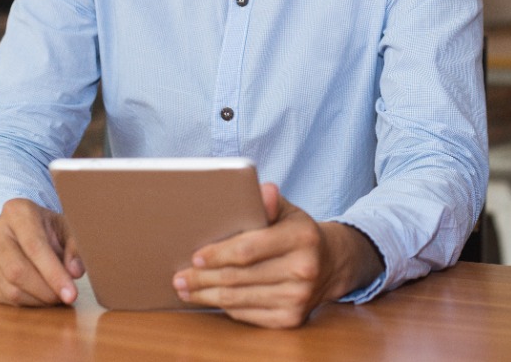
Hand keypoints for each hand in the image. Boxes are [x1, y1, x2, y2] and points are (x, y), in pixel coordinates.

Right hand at [0, 198, 85, 306]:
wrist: (11, 227)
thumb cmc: (41, 227)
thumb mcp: (62, 227)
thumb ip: (73, 249)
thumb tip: (75, 273)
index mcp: (17, 212)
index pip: (35, 247)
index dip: (54, 274)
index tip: (71, 294)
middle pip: (17, 271)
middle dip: (45, 291)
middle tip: (65, 298)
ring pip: (9, 289)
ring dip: (37, 300)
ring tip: (54, 297)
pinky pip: (2, 299)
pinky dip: (25, 303)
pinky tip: (38, 297)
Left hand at [172, 183, 382, 327]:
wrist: (331, 264)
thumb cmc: (298, 233)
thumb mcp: (289, 211)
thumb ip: (270, 200)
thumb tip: (261, 190)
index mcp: (302, 237)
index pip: (249, 249)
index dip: (218, 254)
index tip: (195, 256)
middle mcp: (304, 269)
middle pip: (238, 277)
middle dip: (203, 277)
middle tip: (179, 276)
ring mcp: (298, 298)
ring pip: (238, 299)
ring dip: (206, 295)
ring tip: (186, 288)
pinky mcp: (291, 319)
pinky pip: (247, 314)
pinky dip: (224, 307)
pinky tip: (210, 298)